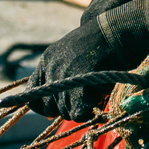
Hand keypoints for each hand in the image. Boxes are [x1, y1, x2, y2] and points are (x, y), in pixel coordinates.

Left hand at [24, 0, 148, 121]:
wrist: (116, 34)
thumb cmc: (101, 42)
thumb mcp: (72, 51)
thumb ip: (61, 72)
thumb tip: (52, 106)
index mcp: (47, 60)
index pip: (32, 93)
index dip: (42, 105)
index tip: (52, 110)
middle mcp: (51, 72)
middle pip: (49, 107)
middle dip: (64, 108)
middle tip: (82, 100)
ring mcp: (64, 82)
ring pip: (65, 112)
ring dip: (80, 109)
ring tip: (94, 94)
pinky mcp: (78, 92)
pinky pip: (78, 114)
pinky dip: (88, 113)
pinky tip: (97, 101)